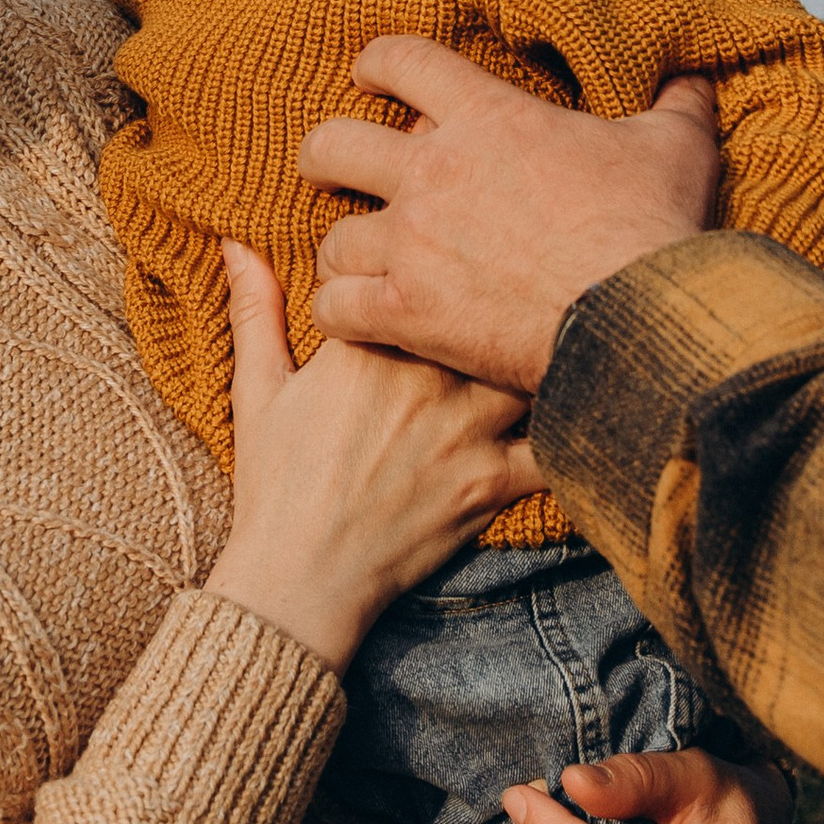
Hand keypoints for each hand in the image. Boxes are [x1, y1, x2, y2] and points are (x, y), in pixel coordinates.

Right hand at [203, 246, 540, 674]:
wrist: (298, 582)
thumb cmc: (275, 484)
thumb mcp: (257, 390)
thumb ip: (256, 308)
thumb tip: (235, 241)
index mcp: (369, 343)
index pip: (424, 274)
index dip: (445, 263)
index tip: (456, 260)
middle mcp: (424, 374)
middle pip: (488, 310)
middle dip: (504, 298)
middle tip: (525, 284)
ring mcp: (464, 429)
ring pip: (529, 363)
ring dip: (540, 351)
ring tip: (556, 335)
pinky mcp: (491, 483)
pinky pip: (555, 446)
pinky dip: (576, 429)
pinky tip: (588, 408)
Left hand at [304, 38, 720, 393]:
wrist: (639, 317)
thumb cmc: (655, 226)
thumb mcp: (675, 146)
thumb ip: (676, 103)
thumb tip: (695, 76)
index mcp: (488, 115)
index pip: (403, 61)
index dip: (377, 64)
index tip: (368, 77)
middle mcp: (434, 172)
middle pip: (334, 144)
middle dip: (322, 154)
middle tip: (327, 166)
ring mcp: (414, 244)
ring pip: (332, 238)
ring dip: (341, 250)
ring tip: (352, 260)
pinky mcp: (409, 312)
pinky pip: (337, 308)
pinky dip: (340, 313)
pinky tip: (355, 318)